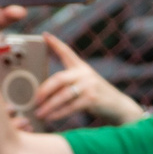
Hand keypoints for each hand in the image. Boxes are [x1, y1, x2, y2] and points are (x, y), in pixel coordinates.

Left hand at [28, 33, 146, 127]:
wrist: (118, 105)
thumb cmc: (95, 95)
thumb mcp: (84, 83)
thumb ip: (69, 82)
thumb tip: (43, 93)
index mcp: (81, 67)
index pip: (67, 52)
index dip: (55, 43)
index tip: (44, 35)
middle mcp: (85, 73)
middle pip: (59, 79)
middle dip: (43, 90)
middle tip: (34, 100)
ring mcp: (89, 85)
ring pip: (63, 95)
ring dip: (48, 106)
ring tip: (38, 113)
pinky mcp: (92, 98)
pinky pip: (70, 107)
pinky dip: (58, 114)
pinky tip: (50, 118)